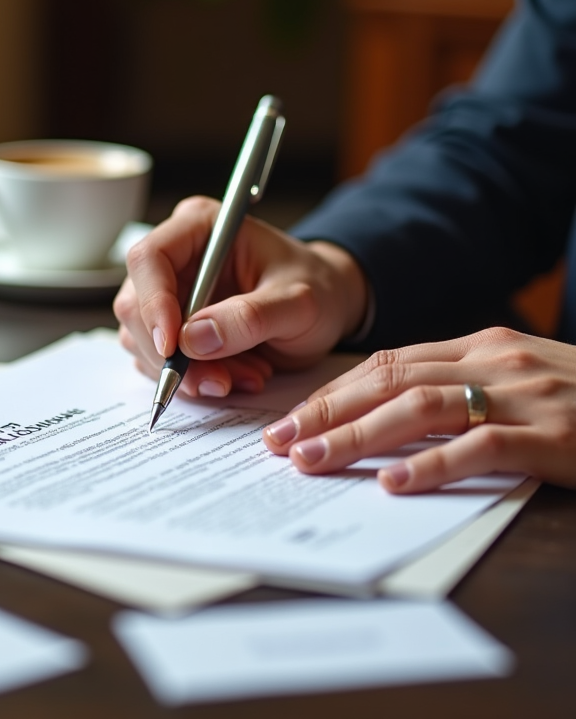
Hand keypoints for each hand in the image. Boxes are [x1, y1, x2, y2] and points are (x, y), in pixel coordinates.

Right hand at [113, 196, 367, 396]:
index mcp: (199, 227)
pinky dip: (194, 379)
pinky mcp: (172, 328)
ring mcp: (169, 294)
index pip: (149, 258)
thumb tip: (193, 339)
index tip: (172, 347)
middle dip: (173, 353)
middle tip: (220, 380)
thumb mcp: (298, 304)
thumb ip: (250, 318)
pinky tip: (236, 375)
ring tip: (245, 374)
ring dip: (189, 372)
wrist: (327, 309)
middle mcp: (176, 258)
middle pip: (136, 306)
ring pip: (143, 341)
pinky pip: (159, 362)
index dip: (152, 303)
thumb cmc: (318, 290)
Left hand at [263, 327, 575, 491]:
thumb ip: (456, 387)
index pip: (387, 362)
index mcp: (480, 345)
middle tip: (280, 442)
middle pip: (390, 380)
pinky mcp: (555, 435)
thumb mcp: (515, 379)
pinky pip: (482, 447)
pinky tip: (394, 483)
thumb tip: (381, 415)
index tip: (292, 417)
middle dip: (327, 411)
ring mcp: (525, 395)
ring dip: (359, 436)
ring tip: (313, 460)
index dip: (333, 391)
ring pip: (422, 408)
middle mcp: (495, 361)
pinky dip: (433, 465)